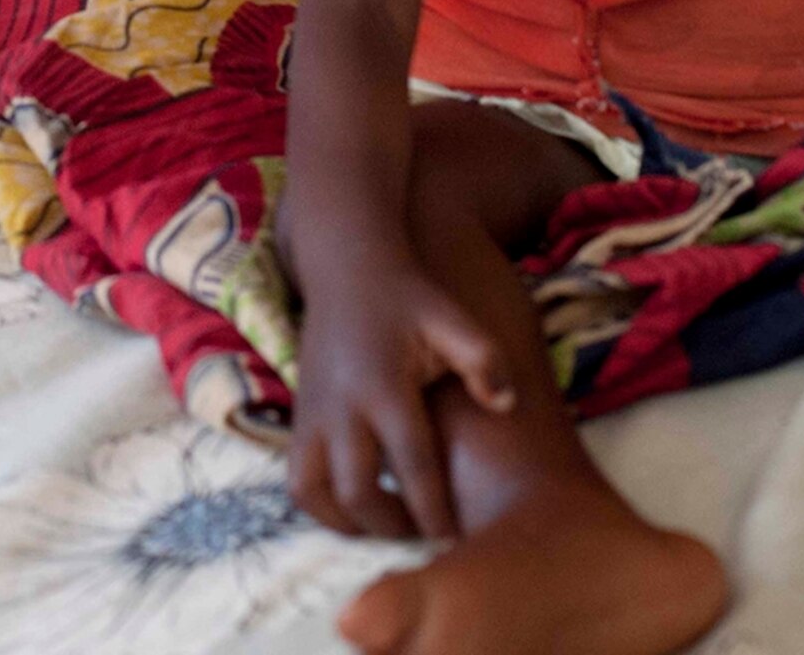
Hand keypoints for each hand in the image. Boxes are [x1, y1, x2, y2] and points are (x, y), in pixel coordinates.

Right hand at [288, 259, 516, 540]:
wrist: (346, 265)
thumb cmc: (408, 297)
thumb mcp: (453, 319)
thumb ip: (484, 361)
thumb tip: (506, 406)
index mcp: (385, 386)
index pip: (412, 465)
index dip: (434, 510)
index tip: (456, 538)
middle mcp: (342, 406)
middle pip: (358, 492)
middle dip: (392, 527)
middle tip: (424, 536)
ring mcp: (312, 413)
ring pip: (314, 494)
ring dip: (347, 524)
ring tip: (383, 528)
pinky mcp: (298, 415)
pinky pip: (297, 479)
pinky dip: (320, 506)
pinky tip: (353, 507)